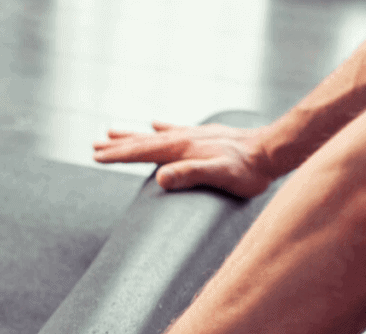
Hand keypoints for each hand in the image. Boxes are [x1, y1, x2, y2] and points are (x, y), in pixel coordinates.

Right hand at [93, 121, 275, 197]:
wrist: (272, 151)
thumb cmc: (248, 171)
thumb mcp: (219, 175)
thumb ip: (189, 174)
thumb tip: (159, 178)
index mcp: (180, 149)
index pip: (141, 152)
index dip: (117, 156)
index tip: (96, 156)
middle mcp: (183, 139)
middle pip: (142, 141)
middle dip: (117, 145)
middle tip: (93, 146)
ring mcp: (192, 136)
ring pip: (154, 135)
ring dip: (132, 136)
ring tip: (111, 132)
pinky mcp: (204, 136)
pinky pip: (174, 130)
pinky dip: (160, 128)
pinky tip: (154, 123)